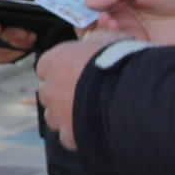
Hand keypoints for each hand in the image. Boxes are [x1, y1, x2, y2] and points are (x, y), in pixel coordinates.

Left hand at [35, 31, 118, 148]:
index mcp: (55, 61)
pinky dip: (76, 133)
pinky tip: (92, 128)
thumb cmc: (120, 61)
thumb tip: (96, 38)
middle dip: (60, 92)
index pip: (45, 65)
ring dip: (65, 114)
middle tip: (83, 92)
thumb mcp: (110, 39)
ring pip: (53, 115)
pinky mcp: (68, 134)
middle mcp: (50, 87)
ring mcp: (57, 113)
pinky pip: (67, 135)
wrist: (128, 94)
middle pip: (48, 91)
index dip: (60, 69)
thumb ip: (96, 40)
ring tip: (88, 112)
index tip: (74, 71)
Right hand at [86, 0, 174, 48]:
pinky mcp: (144, 55)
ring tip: (117, 27)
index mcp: (118, 3)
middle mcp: (122, 23)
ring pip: (104, 46)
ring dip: (104, 38)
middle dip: (91, 26)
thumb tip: (87, 0)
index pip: (89, 9)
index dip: (83, 10)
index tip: (89, 9)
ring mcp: (132, 40)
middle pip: (91, 30)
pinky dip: (120, 52)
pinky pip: (125, 58)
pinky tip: (127, 41)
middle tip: (104, 19)